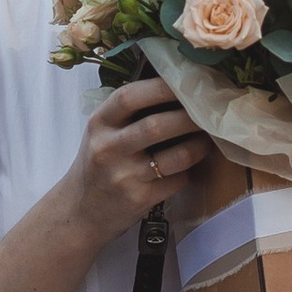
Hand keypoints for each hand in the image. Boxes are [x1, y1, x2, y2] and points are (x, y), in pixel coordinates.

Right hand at [68, 73, 208, 248]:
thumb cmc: (101, 162)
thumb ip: (129, 112)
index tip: (185, 81)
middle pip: (157, 125)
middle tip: (208, 111)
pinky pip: (177, 180)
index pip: (129, 97)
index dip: (161, 87)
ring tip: (206, 138)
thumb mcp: (103, 132)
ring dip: (199, 145)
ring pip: (177, 156)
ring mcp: (124, 176)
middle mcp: (108, 148)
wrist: (83, 210)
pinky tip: (188, 166)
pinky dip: (189, 171)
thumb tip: (176, 86)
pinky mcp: (140, 199)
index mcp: (99, 123)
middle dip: (190, 116)